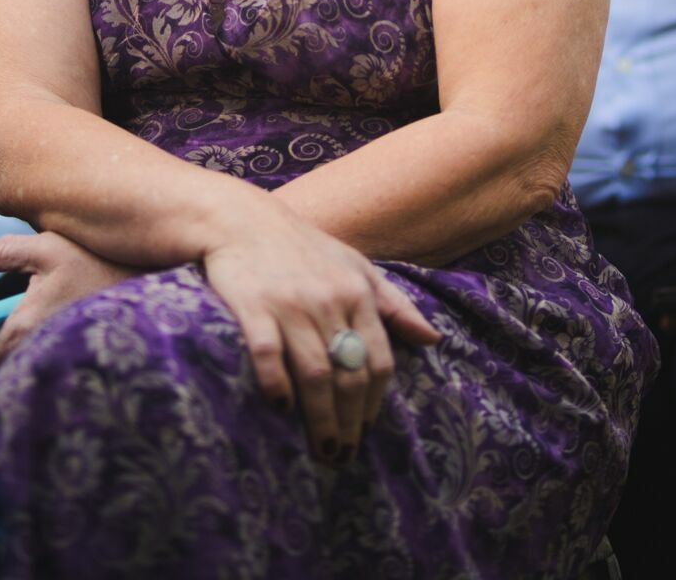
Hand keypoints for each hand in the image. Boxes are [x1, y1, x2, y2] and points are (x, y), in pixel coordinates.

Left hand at [0, 231, 136, 423]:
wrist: (161, 283)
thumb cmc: (103, 261)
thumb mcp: (52, 246)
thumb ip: (8, 251)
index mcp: (24, 328)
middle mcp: (39, 354)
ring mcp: (60, 363)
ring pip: (20, 388)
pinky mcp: (78, 363)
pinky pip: (43, 382)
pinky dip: (26, 389)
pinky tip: (20, 390)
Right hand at [203, 202, 438, 462]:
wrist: (241, 220)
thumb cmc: (303, 247)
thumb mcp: (356, 266)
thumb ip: (394, 304)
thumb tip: (434, 339)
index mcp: (357, 292)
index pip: (379, 360)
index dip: (375, 402)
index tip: (367, 431)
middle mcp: (327, 301)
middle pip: (349, 374)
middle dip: (350, 422)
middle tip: (343, 455)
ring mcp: (290, 305)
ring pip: (315, 373)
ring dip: (321, 418)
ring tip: (322, 448)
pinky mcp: (253, 307)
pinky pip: (268, 354)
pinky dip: (276, 385)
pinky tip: (281, 408)